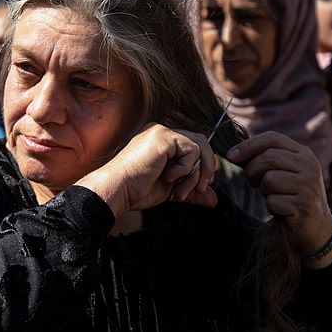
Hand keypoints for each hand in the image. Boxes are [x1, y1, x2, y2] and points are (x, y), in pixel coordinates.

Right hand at [76, 123, 217, 215]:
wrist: (117, 190)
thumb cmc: (136, 191)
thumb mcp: (171, 190)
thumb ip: (192, 189)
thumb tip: (214, 200)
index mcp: (160, 142)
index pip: (192, 147)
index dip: (201, 167)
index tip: (199, 189)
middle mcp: (160, 132)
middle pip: (200, 142)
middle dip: (206, 168)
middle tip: (202, 188)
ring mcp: (161, 131)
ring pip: (199, 146)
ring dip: (195, 173)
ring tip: (180, 191)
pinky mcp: (164, 136)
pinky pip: (191, 150)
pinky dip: (185, 168)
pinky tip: (168, 177)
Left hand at [226, 132, 331, 259]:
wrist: (314, 225)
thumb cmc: (290, 193)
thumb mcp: (284, 170)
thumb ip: (266, 157)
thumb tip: (234, 151)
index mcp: (304, 153)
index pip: (272, 138)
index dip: (248, 145)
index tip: (230, 155)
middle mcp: (310, 166)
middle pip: (268, 158)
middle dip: (252, 170)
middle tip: (253, 182)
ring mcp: (309, 186)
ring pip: (269, 179)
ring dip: (264, 190)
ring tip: (274, 195)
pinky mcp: (304, 206)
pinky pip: (272, 201)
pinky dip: (271, 207)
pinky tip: (282, 209)